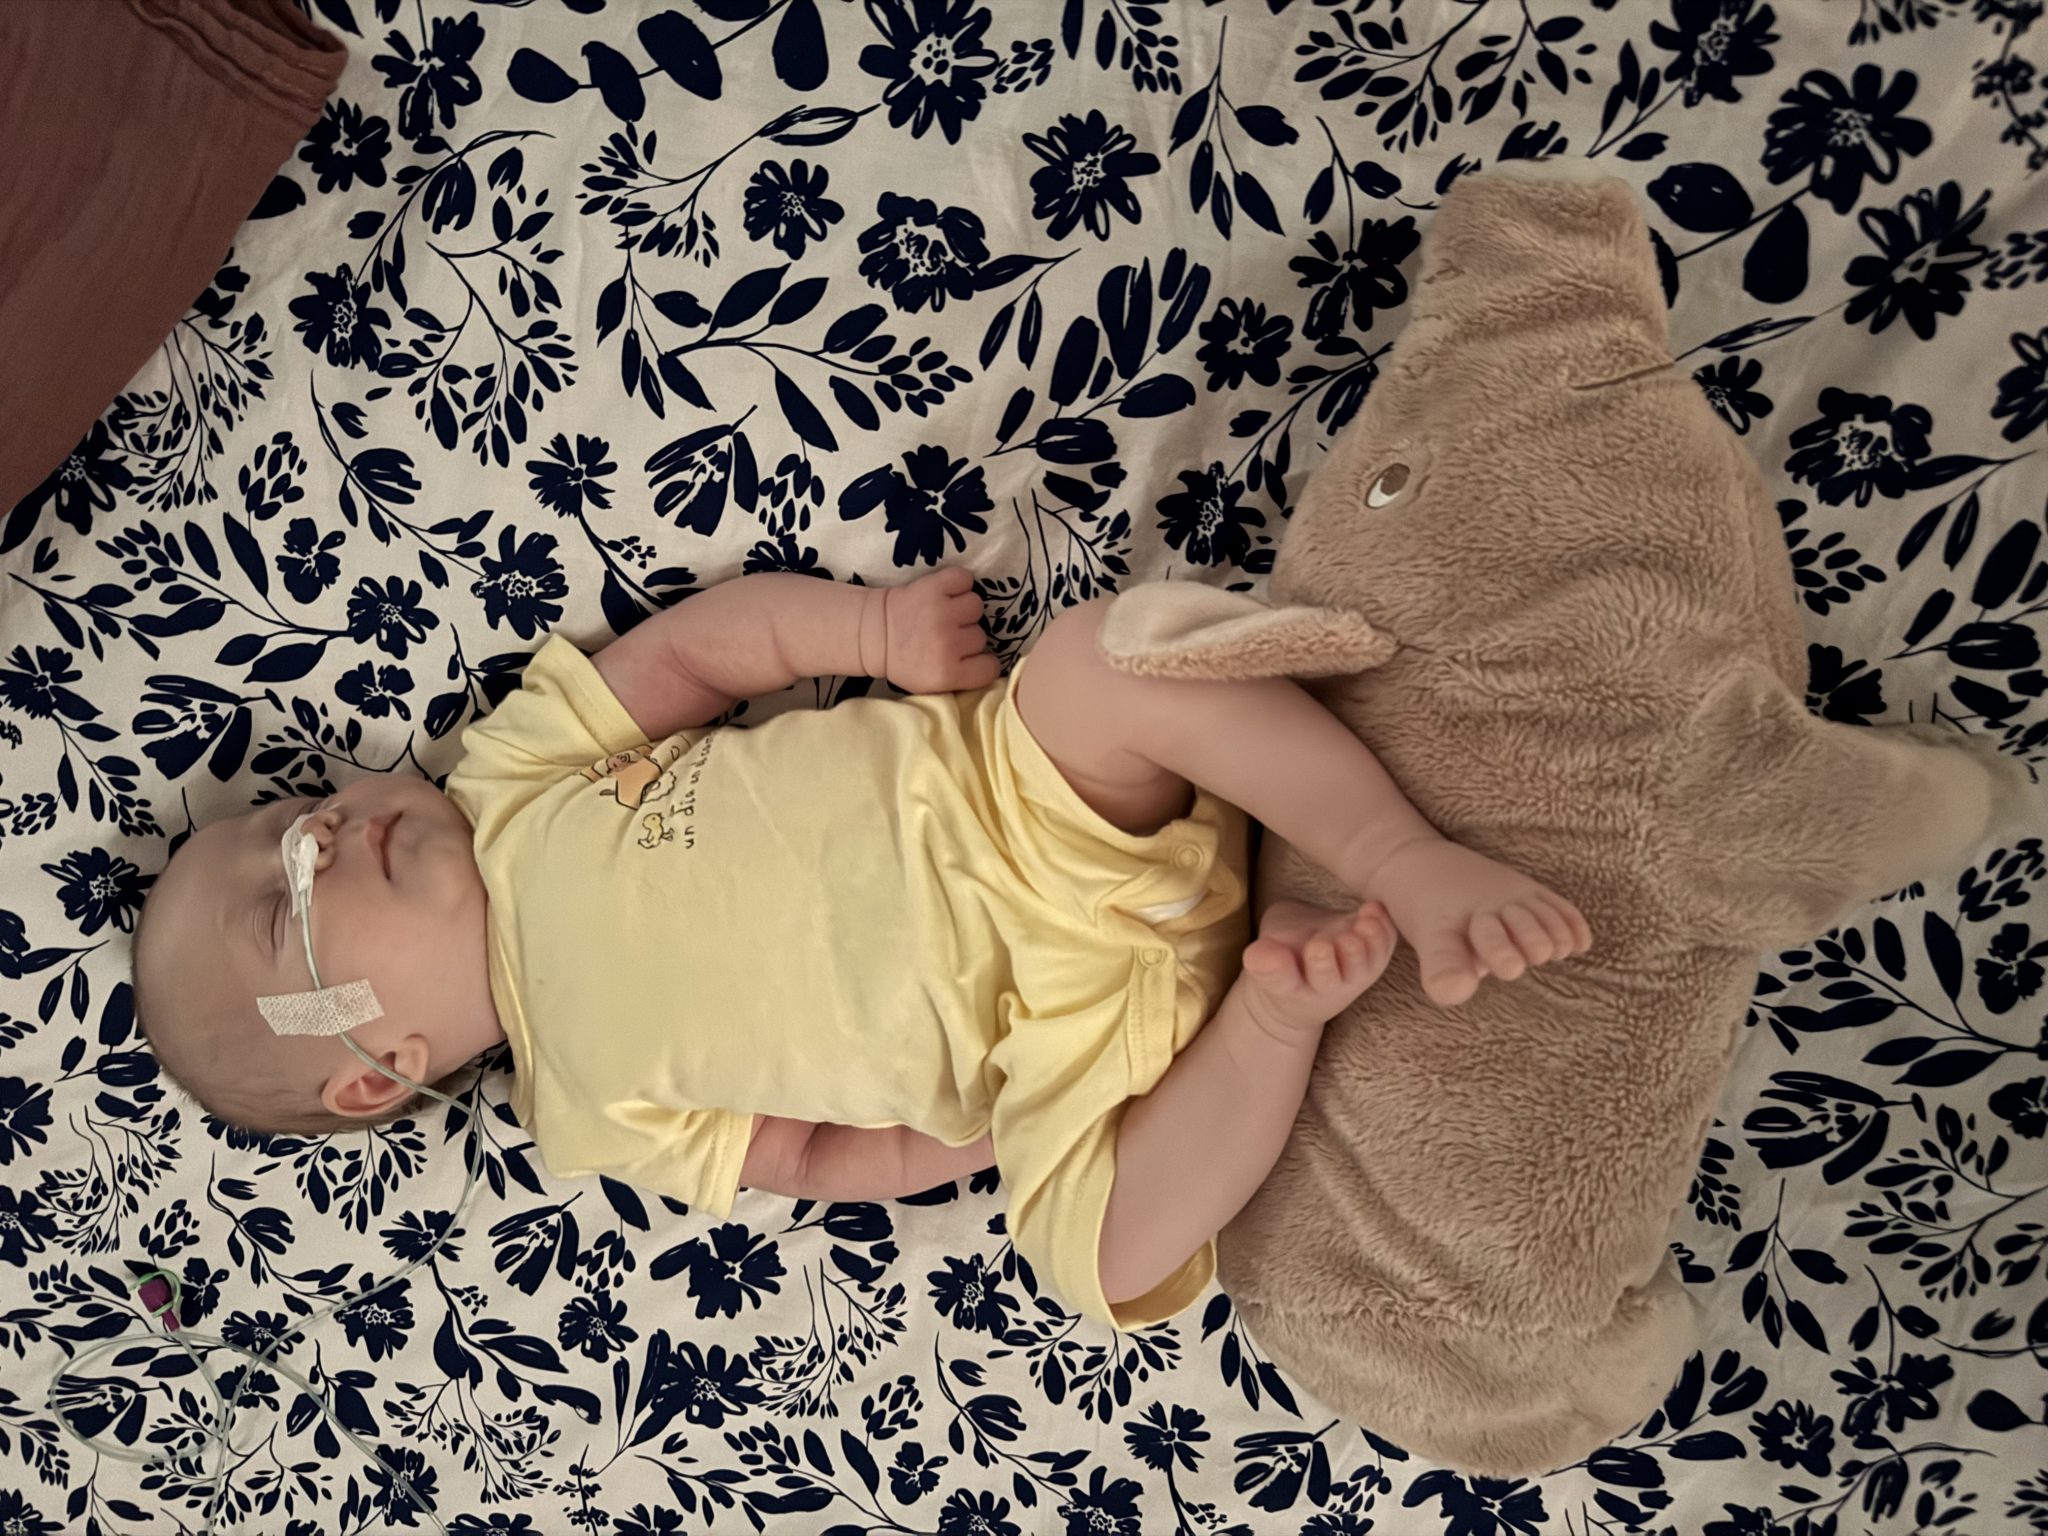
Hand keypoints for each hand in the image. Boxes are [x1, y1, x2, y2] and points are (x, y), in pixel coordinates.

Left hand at [877, 568, 1000, 694]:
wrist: (873, 633)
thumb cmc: (904, 661)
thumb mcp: (931, 686)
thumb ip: (962, 680)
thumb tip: (990, 664)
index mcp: (947, 673)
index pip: (990, 668)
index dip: (981, 662)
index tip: (966, 658)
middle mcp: (947, 643)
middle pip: (981, 636)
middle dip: (966, 636)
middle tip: (945, 636)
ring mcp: (941, 613)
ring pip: (976, 606)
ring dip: (963, 609)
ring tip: (945, 613)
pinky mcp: (933, 587)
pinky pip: (965, 579)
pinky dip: (959, 583)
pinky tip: (946, 593)